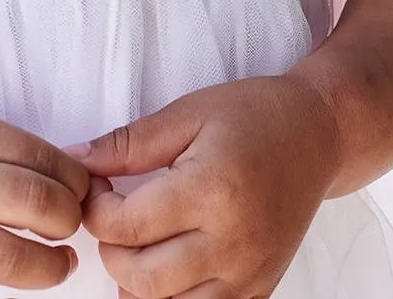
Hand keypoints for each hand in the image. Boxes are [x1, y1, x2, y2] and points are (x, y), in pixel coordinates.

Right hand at [0, 107, 89, 298]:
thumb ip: (8, 150)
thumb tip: (75, 181)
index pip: (40, 156)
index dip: (75, 180)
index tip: (82, 193)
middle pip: (31, 201)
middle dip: (68, 219)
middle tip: (70, 227)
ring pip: (7, 258)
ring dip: (50, 268)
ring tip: (59, 264)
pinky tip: (13, 295)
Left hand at [81, 78, 338, 298]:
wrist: (318, 136)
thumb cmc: (253, 116)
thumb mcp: (188, 113)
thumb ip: (128, 143)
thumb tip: (75, 163)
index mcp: (212, 191)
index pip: (128, 226)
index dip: (95, 209)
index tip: (96, 186)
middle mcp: (232, 243)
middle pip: (141, 278)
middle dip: (111, 249)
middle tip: (115, 214)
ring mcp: (249, 275)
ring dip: (138, 281)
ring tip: (140, 238)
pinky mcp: (259, 290)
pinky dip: (173, 298)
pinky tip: (166, 263)